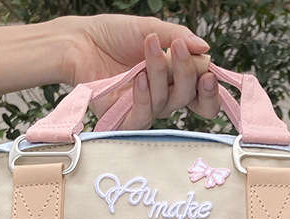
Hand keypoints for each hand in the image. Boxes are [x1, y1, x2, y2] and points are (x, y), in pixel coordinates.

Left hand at [57, 15, 220, 128]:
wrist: (80, 41)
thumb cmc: (112, 35)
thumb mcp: (150, 28)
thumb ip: (178, 37)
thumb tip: (205, 49)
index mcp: (173, 77)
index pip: (200, 94)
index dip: (209, 91)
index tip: (209, 74)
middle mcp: (162, 95)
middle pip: (187, 98)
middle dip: (187, 73)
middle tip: (178, 48)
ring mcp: (144, 108)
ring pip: (166, 104)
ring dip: (161, 74)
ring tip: (148, 49)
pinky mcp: (124, 119)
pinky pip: (142, 118)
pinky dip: (144, 97)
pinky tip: (139, 78)